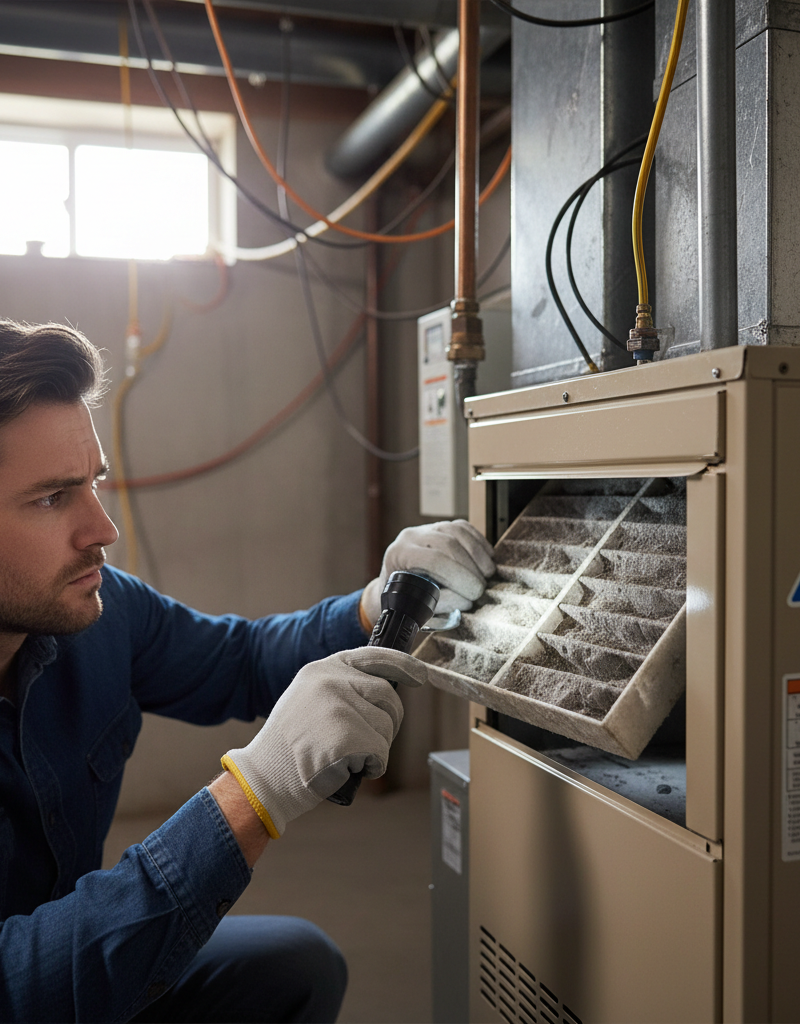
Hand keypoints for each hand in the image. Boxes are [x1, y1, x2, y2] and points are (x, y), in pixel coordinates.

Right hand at [221, 648, 426, 837]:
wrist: (264, 777)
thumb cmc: (288, 746)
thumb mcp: (307, 698)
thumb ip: (340, 687)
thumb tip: (383, 691)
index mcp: (323, 668)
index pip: (375, 656)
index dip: (403, 666)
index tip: (419, 675)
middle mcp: (332, 681)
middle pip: (388, 697)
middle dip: (388, 723)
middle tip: (365, 743)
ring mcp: (339, 707)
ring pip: (386, 728)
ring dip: (376, 750)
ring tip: (345, 756)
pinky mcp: (346, 737)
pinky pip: (380, 754)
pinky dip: (371, 768)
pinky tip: (348, 769)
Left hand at [360, 520, 495, 625]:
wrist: (397, 586)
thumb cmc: (406, 599)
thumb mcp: (417, 605)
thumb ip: (441, 602)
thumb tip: (466, 600)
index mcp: (399, 555)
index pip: (434, 560)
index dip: (458, 576)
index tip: (474, 594)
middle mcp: (410, 537)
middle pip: (448, 544)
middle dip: (470, 568)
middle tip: (481, 588)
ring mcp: (426, 528)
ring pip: (457, 532)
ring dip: (478, 554)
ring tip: (488, 574)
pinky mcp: (440, 526)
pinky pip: (464, 528)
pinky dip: (479, 543)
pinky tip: (488, 558)